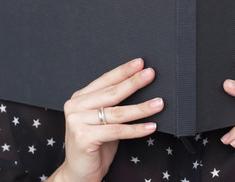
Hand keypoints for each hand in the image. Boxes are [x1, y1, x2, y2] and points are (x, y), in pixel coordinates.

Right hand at [49, 58, 162, 181]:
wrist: (78, 173)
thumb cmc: (94, 145)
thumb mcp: (102, 120)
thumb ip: (112, 105)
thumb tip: (138, 86)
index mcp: (79, 98)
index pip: (105, 81)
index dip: (123, 71)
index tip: (140, 63)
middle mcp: (75, 106)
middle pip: (111, 93)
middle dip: (134, 83)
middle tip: (151, 74)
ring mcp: (77, 121)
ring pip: (117, 113)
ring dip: (141, 108)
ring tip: (159, 103)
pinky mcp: (83, 137)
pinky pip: (117, 131)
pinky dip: (136, 129)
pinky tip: (151, 126)